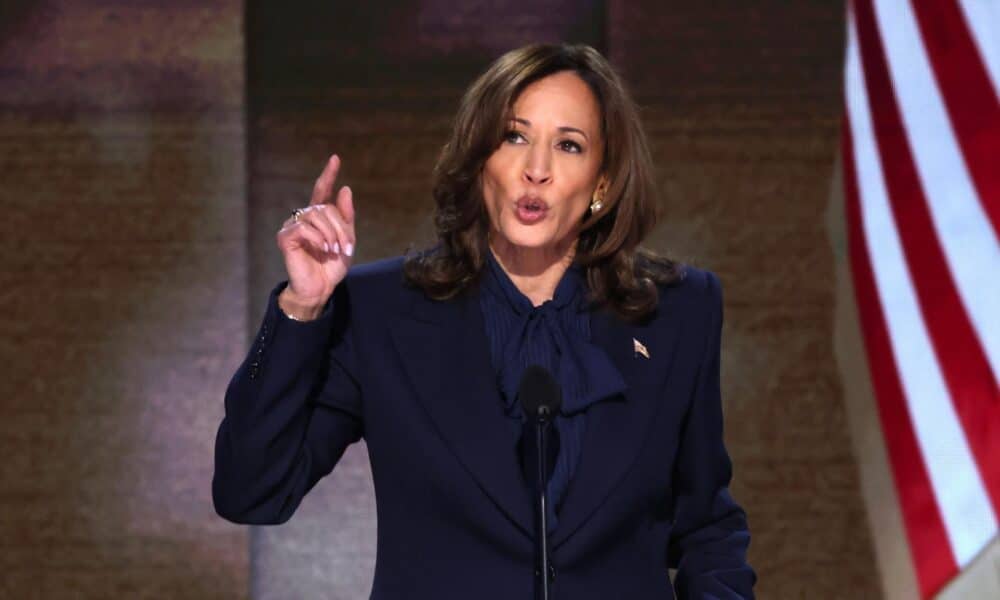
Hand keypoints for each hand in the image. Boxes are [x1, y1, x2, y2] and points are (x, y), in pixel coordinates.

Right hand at [275, 154, 355, 309]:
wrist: (320, 288)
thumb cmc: (331, 267)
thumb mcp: (346, 241)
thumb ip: (346, 217)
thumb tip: (345, 188)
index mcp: (319, 218)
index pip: (322, 191)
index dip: (328, 175)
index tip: (335, 158)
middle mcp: (304, 218)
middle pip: (325, 208)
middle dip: (341, 227)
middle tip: (347, 247)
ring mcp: (293, 226)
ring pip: (315, 215)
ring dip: (331, 233)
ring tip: (335, 250)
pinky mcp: (285, 237)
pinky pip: (303, 228)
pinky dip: (317, 238)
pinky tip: (322, 249)